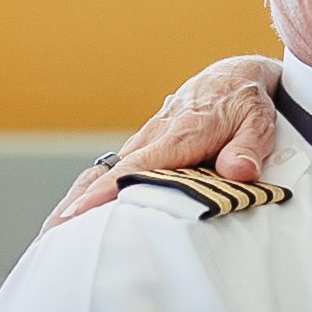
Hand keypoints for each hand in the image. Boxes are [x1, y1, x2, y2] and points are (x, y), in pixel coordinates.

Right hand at [49, 56, 283, 224]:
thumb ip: (249, 149)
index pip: (137, 168)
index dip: (108, 192)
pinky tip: (78, 210)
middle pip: (110, 173)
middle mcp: (155, 136)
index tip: (79, 213)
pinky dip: (95, 188)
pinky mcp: (146, 145)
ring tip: (53, 231)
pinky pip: (117, 168)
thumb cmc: (246, 105)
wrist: (233, 78)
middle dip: (79, 202)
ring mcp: (147, 140)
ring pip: (108, 170)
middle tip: (52, 234)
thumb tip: (238, 172)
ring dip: (80, 197)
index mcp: (179, 134)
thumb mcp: (259, 124)